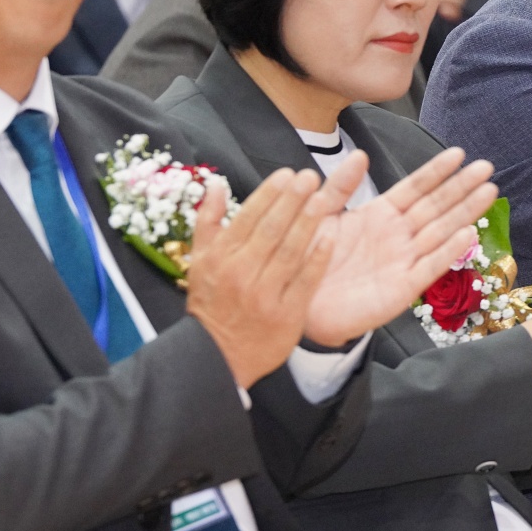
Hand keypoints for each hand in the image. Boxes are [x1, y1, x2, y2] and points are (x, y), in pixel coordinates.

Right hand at [185, 168, 343, 385]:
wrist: (217, 356)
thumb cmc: (211, 303)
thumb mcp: (200, 261)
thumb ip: (207, 220)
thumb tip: (215, 184)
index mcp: (220, 257)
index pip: (247, 218)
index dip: (269, 194)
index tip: (287, 174)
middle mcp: (240, 273)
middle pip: (271, 230)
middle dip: (292, 200)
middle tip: (309, 177)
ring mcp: (264, 295)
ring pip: (289, 252)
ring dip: (308, 222)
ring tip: (323, 197)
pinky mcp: (286, 314)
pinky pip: (305, 281)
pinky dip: (318, 258)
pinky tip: (332, 236)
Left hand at [302, 148, 498, 346]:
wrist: (299, 304)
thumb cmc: (310, 259)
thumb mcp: (321, 214)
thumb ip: (340, 185)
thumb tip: (361, 154)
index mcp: (381, 215)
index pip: (415, 187)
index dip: (437, 171)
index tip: (459, 153)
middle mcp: (398, 235)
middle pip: (436, 206)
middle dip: (461, 187)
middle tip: (486, 167)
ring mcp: (403, 260)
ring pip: (441, 231)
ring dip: (465, 212)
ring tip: (488, 191)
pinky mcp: (402, 288)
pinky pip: (429, 267)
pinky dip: (448, 252)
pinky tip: (467, 234)